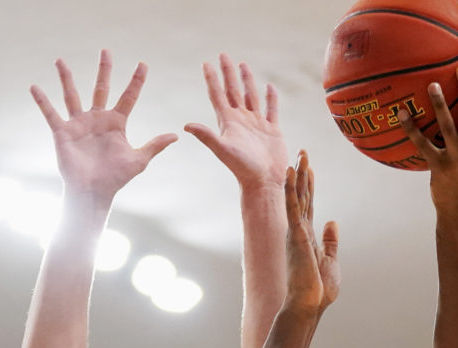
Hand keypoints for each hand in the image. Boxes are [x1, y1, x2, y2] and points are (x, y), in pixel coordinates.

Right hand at [31, 50, 176, 205]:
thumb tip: (175, 135)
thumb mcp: (138, 160)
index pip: (128, 97)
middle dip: (104, 70)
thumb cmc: (115, 178)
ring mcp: (79, 124)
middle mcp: (97, 119)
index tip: (143, 64)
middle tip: (106, 51)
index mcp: (116, 123)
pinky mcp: (63, 132)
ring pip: (72, 95)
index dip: (136, 81)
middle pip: (101, 88)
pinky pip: (51, 113)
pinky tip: (34, 87)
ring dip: (67, 78)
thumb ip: (155, 146)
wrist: (93, 193)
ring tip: (61, 60)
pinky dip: (42, 101)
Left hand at [184, 54, 287, 190]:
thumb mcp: (222, 149)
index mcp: (229, 122)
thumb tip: (185, 125)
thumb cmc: (242, 168)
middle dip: (228, 73)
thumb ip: (206, 136)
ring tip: (242, 65)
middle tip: (223, 55)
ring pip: (251, 96)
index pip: (218, 95)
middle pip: (233, 91)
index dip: (212, 79)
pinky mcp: (272, 130)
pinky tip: (269, 87)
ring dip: (247, 81)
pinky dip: (271, 98)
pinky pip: (272, 109)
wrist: (263, 182)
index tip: (206, 63)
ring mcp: (257, 125)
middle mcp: (241, 121)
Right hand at [283, 151, 339, 315]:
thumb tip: (333, 222)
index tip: (309, 169)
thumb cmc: (318, 289)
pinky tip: (291, 172)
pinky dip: (292, 189)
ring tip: (300, 155)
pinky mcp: (296, 235)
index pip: (308, 206)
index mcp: (307, 238)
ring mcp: (296, 232)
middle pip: (302, 197)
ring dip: (298, 175)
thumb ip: (330, 242)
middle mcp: (299, 232)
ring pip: (297, 198)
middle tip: (303, 152)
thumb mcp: (330, 261)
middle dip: (303, 174)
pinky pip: (293, 206)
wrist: (308, 304)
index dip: (309, 186)